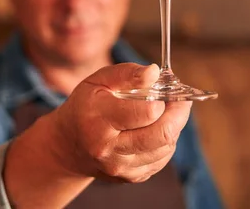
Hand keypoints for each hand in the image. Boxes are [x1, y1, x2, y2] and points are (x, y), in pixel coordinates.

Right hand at [48, 63, 191, 182]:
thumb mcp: (98, 81)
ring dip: (174, 127)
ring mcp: (122, 167)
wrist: (69, 145)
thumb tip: (154, 72)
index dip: (162, 98)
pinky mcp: (131, 177)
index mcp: (99, 120)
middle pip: (163, 134)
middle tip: (180, 99)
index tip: (164, 87)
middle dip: (179, 113)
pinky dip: (165, 142)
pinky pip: (162, 159)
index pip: (147, 112)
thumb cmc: (85, 107)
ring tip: (166, 112)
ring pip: (166, 147)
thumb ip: (126, 74)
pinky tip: (154, 129)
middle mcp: (110, 149)